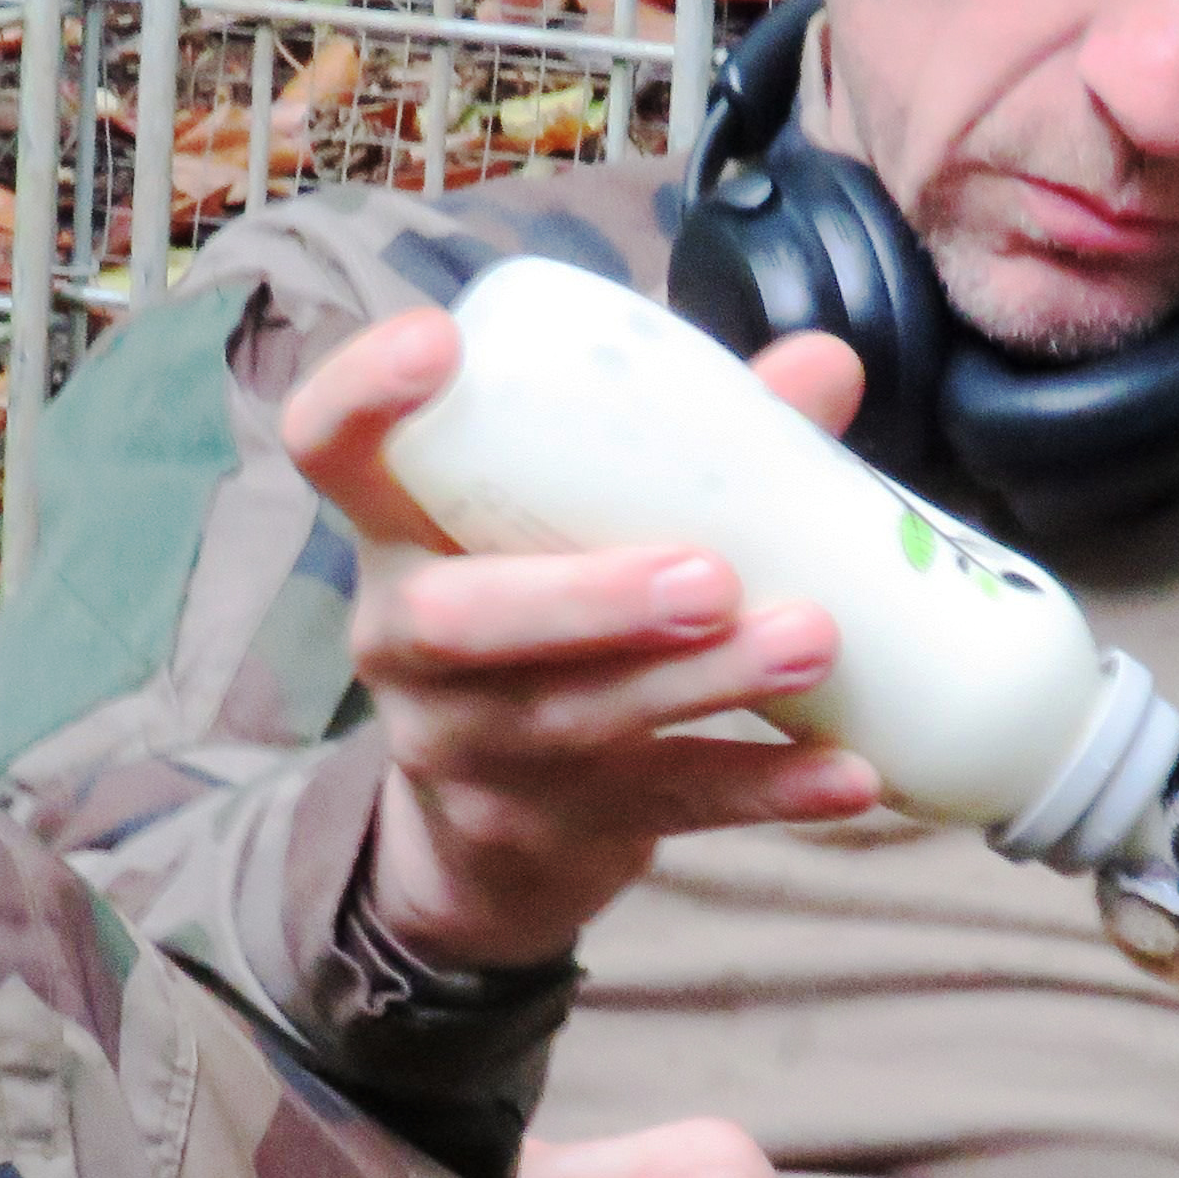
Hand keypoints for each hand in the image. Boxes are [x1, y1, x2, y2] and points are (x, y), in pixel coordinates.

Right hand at [284, 310, 878, 970]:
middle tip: (710, 576)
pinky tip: (849, 776)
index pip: (329, 448)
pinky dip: (762, 789)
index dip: (362, 393)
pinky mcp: (539, 830)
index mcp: (398, 532)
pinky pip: (660, 807)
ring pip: (572, 720)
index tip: (440, 340)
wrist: (491, 837)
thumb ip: (687, 444)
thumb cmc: (549, 620)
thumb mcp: (574, 528)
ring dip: (699, 684)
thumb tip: (824, 363)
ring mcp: (463, 749)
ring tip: (813, 640)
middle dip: (586, 598)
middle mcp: (404, 641)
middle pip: (458, 621)